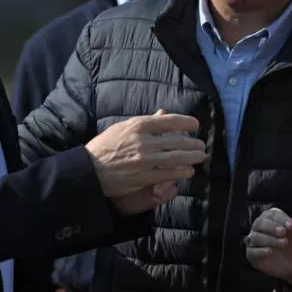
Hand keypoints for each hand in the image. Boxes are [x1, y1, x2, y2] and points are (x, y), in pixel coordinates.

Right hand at [86, 112, 204, 212]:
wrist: (89, 169)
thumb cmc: (105, 146)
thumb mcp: (122, 128)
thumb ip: (145, 123)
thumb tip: (164, 114)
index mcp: (138, 126)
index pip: (169, 121)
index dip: (186, 122)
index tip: (195, 124)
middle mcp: (144, 141)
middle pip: (177, 140)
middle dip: (193, 142)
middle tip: (201, 144)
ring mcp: (145, 160)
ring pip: (177, 157)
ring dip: (192, 157)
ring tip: (200, 156)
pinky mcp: (145, 176)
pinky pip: (169, 173)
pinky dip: (182, 172)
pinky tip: (188, 171)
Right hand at [244, 208, 291, 288]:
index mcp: (272, 218)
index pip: (272, 214)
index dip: (281, 218)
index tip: (291, 225)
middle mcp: (260, 227)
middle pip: (260, 223)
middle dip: (271, 227)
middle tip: (283, 232)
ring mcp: (255, 241)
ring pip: (255, 236)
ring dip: (269, 239)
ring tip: (283, 243)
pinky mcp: (252, 254)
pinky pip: (251, 251)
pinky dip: (259, 251)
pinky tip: (270, 251)